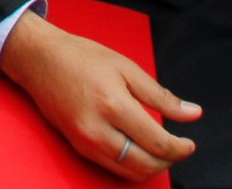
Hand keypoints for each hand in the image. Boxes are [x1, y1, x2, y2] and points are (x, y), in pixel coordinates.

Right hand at [0, 12, 199, 180]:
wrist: (39, 59)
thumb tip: (192, 113)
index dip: (180, 148)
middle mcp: (98, 130)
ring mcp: (86, 141)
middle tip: (178, 147)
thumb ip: (161, 96)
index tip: (189, 143)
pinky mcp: (79, 147)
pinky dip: (131, 164)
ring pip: (129, 173)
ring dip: (150, 166)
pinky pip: (113, 167)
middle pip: (145, 164)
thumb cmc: (80, 57)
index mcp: (113, 105)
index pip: (158, 143)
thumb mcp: (126, 67)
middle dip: (168, 161)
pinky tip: (137, 147)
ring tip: (159, 148)